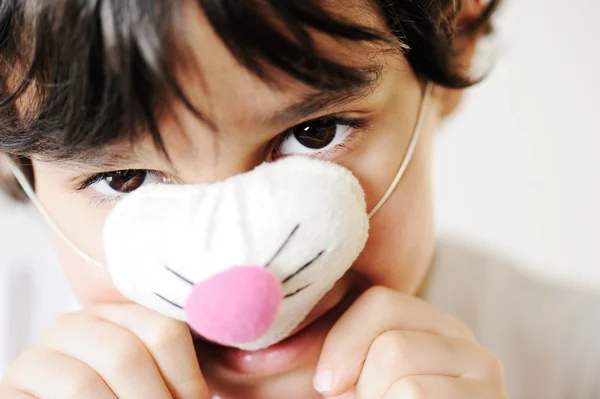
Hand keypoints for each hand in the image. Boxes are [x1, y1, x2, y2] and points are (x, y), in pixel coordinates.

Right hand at [0, 303, 209, 398]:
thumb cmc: (124, 397)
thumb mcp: (154, 386)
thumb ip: (183, 381)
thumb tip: (244, 376)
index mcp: (119, 316)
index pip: (166, 330)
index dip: (187, 379)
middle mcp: (78, 323)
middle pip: (129, 352)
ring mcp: (42, 351)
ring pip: (94, 377)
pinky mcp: (13, 385)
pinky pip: (65, 393)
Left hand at [313, 286, 507, 398]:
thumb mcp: (346, 381)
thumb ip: (316, 358)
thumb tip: (249, 354)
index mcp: (425, 324)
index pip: (380, 301)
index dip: (343, 342)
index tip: (326, 385)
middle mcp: (461, 340)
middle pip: (391, 344)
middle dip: (364, 389)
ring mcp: (485, 371)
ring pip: (403, 370)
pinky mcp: (491, 398)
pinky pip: (416, 393)